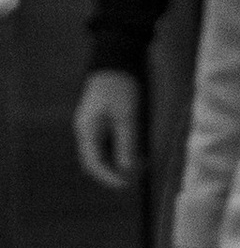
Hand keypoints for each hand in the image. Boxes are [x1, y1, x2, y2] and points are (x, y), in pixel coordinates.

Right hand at [75, 70, 143, 191]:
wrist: (117, 62)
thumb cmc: (121, 87)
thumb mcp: (128, 117)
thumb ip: (127, 144)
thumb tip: (127, 170)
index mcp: (87, 130)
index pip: (93, 164)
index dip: (109, 178)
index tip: (127, 185)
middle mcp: (87, 132)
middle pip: (98, 162)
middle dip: (117, 173)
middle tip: (139, 176)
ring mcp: (94, 129)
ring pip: (106, 156)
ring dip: (123, 163)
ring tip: (144, 163)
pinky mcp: (103, 125)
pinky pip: (112, 146)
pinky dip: (125, 152)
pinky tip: (141, 152)